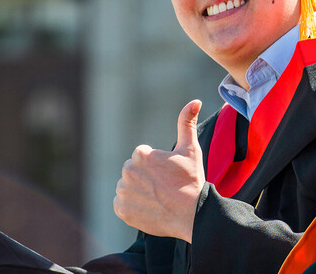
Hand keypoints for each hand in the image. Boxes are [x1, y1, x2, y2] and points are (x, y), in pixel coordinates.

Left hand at [114, 100, 204, 242]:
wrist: (192, 214)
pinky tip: (148, 207)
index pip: (143, 157)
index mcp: (141, 154)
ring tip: (157, 198)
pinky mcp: (120, 209)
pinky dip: (131, 206)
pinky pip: (121, 204)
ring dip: (138, 190)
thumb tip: (195, 101)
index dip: (157, 166)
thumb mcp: (191, 149)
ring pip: (127, 186)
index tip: (168, 175)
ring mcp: (123, 191)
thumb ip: (187, 123)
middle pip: (133, 171)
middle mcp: (128, 170)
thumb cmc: (192, 180)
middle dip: (145, 177)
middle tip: (164, 188)